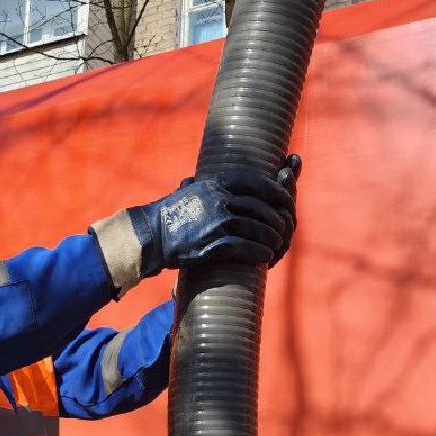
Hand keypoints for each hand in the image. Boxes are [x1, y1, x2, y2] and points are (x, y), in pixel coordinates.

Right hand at [90, 156, 301, 292]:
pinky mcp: (214, 245)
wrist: (151, 235)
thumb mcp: (189, 190)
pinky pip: (246, 248)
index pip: (255, 182)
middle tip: (283, 228)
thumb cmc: (169, 214)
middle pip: (260, 207)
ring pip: (256, 228)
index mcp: (216, 184)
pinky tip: (266, 256)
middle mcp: (219, 200)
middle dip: (276, 219)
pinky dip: (260, 252)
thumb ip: (204, 186)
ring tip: (277, 244)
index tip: (285, 198)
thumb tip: (198, 179)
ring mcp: (217, 223)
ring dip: (271, 238)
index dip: (275, 191)